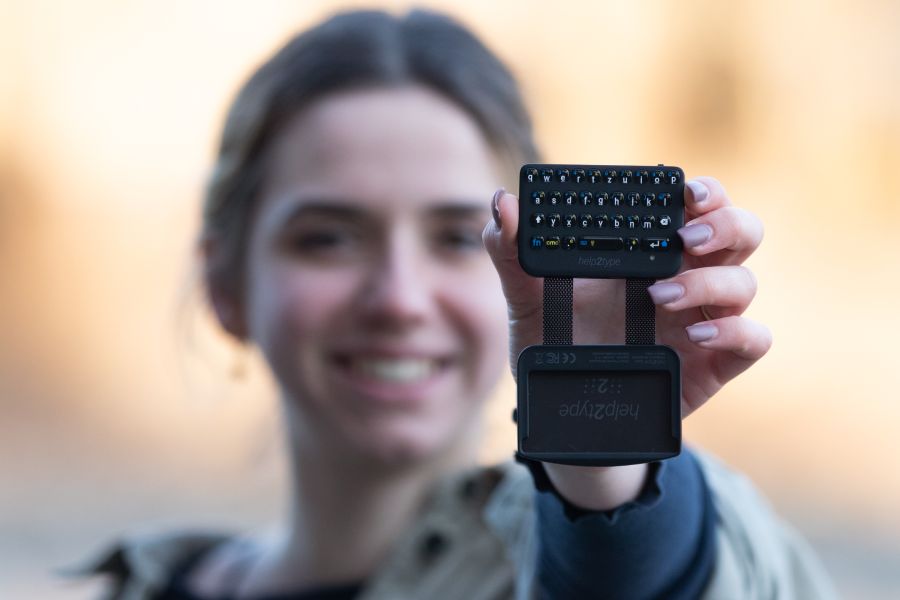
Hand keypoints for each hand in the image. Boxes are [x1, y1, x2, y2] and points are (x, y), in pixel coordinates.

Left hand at [482, 177, 771, 508]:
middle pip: (740, 233)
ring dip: (711, 283)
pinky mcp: (715, 362)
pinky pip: (753, 340)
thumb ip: (512, 252)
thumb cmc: (553, 342)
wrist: (564, 409)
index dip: (703, 191)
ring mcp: (704, 320)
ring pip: (745, 283)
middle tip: (685, 236)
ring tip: (661, 296)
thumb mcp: (526, 299)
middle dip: (726, 224)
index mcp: (651, 251)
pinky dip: (735, 332)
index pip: (696, 205)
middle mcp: (687, 277)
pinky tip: (695, 336)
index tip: (684, 189)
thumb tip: (503, 204)